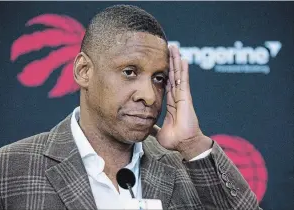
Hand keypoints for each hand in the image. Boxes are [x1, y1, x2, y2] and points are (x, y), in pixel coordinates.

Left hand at [154, 45, 211, 159]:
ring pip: (178, 75)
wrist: (184, 144)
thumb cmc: (175, 139)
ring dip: (175, 61)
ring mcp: (182, 96)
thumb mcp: (159, 131)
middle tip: (167, 47)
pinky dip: (183, 70)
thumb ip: (153, 128)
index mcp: (170, 103)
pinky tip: (182, 59)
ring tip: (173, 47)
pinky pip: (184, 81)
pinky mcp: (186, 98)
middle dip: (169, 61)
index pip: (166, 84)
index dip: (163, 72)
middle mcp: (176, 97)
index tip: (159, 62)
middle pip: (172, 75)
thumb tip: (145, 128)